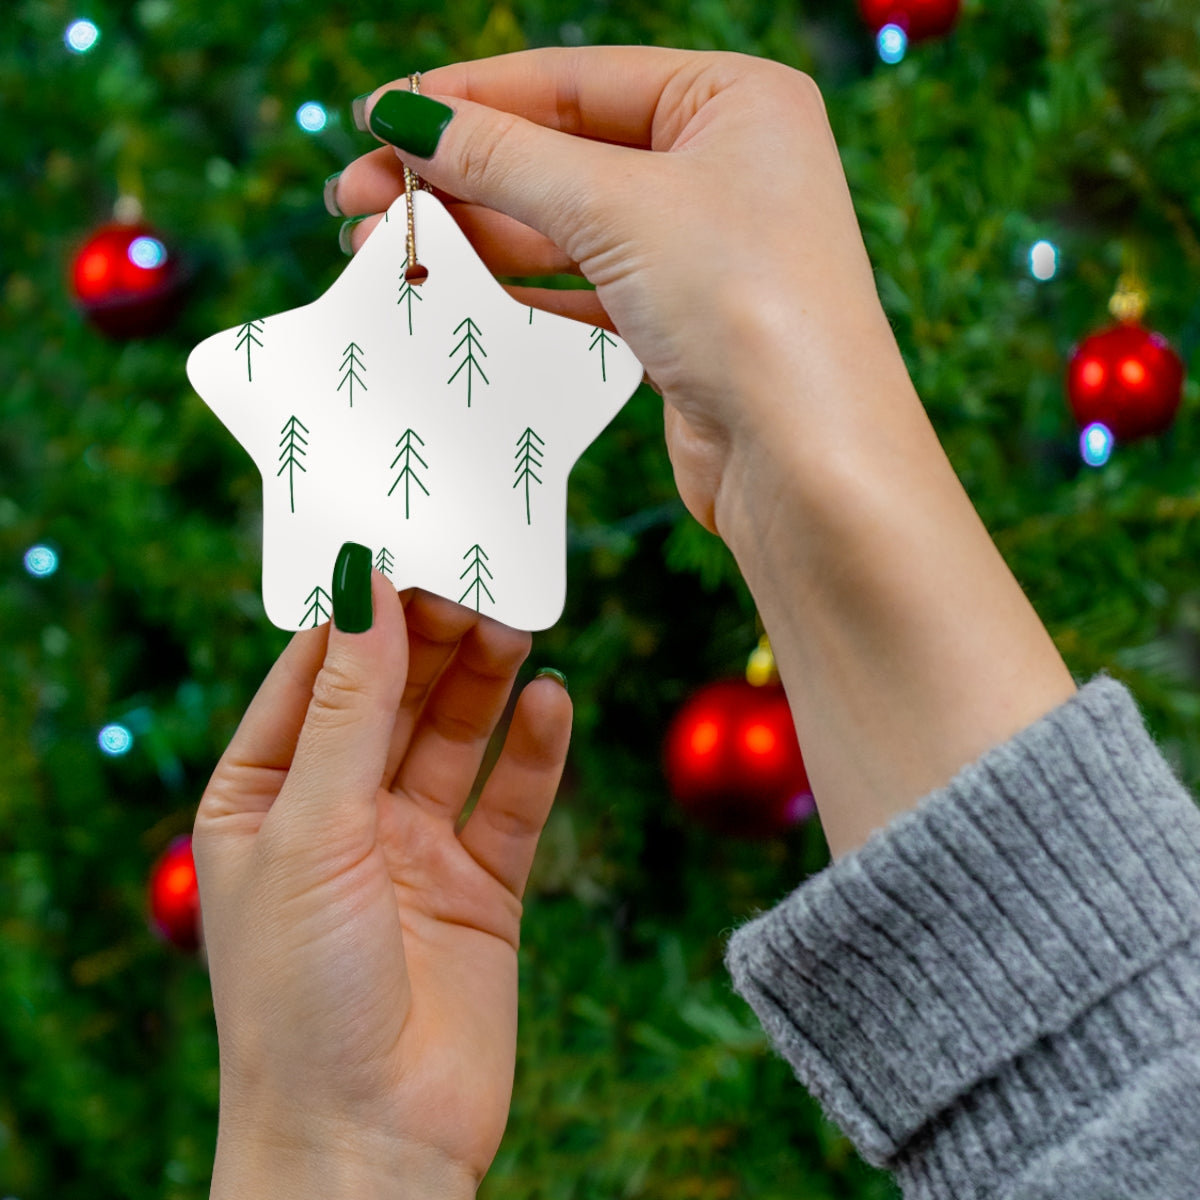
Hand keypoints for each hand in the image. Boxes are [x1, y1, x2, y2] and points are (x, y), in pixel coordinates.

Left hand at [193, 574, 571, 1197]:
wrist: (370, 1145)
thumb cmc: (299, 995)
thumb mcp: (311, 829)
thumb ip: (347, 707)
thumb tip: (361, 587)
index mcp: (265, 795)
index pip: (314, 673)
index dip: (359, 609)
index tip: (405, 541)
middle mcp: (339, 813)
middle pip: (393, 695)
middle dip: (432, 636)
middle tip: (478, 574)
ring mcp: (413, 848)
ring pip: (456, 735)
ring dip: (485, 680)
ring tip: (517, 622)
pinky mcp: (481, 886)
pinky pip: (512, 800)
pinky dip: (535, 751)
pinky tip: (553, 702)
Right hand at [332, 47, 907, 536]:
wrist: (807, 463)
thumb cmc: (746, 307)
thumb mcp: (618, 207)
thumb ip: (506, 157)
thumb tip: (407, 117)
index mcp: (732, 100)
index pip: (571, 80)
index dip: (466, 98)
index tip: (376, 117)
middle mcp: (722, 165)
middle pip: (559, 152)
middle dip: (456, 174)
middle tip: (357, 197)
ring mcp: (701, 248)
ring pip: (563, 225)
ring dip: (473, 236)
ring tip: (382, 250)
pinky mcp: (680, 323)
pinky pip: (580, 287)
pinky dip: (515, 289)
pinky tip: (451, 291)